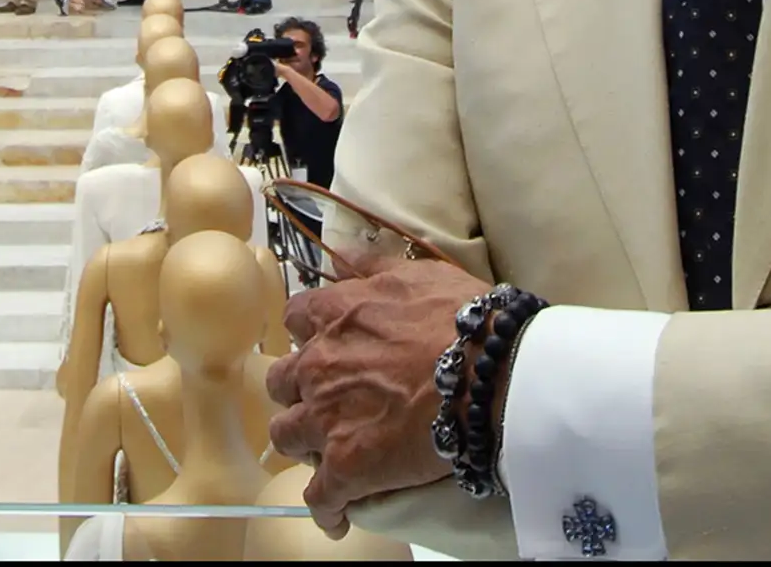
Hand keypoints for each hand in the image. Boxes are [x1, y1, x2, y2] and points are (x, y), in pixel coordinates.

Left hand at [266, 259, 493, 535]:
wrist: (488, 369)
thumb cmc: (460, 318)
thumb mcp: (415, 274)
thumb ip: (369, 266)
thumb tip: (341, 254)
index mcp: (334, 317)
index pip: (295, 320)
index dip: (308, 334)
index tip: (323, 343)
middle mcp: (318, 366)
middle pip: (282, 382)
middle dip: (300, 390)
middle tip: (327, 398)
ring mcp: (327, 419)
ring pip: (288, 436)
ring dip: (305, 442)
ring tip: (328, 452)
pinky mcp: (345, 467)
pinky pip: (319, 497)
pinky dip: (327, 507)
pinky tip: (336, 515)